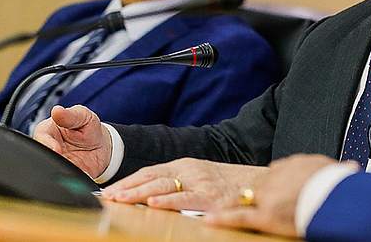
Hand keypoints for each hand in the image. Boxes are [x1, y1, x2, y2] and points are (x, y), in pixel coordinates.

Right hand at [32, 104, 111, 178]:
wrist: (101, 147)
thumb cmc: (88, 127)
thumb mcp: (83, 116)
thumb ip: (71, 115)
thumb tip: (56, 110)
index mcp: (46, 132)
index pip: (40, 138)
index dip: (47, 144)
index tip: (57, 149)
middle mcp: (46, 149)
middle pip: (40, 158)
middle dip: (49, 162)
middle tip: (62, 163)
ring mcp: (53, 164)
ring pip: (49, 172)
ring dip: (58, 174)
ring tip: (70, 172)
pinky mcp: (62, 178)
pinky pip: (61, 184)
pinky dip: (67, 185)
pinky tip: (75, 183)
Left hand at [101, 158, 267, 210]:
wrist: (262, 184)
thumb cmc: (231, 185)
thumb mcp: (202, 178)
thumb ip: (179, 183)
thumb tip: (151, 194)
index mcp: (186, 165)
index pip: (150, 171)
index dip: (128, 181)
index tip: (109, 191)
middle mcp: (191, 170)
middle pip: (152, 177)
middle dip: (128, 187)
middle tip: (108, 197)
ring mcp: (201, 183)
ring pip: (164, 186)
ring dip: (139, 194)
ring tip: (121, 200)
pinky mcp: (212, 198)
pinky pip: (187, 200)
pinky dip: (169, 201)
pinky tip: (154, 204)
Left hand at [205, 154, 340, 237]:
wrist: (335, 195)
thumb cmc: (340, 183)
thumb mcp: (338, 169)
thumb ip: (338, 169)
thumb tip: (351, 167)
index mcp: (293, 165)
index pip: (277, 171)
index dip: (276, 181)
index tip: (277, 187)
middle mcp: (277, 177)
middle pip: (259, 185)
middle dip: (255, 193)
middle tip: (246, 199)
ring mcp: (269, 196)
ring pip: (246, 198)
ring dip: (234, 204)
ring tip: (216, 209)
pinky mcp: (265, 215)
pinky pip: (240, 216)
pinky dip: (223, 218)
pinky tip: (210, 220)